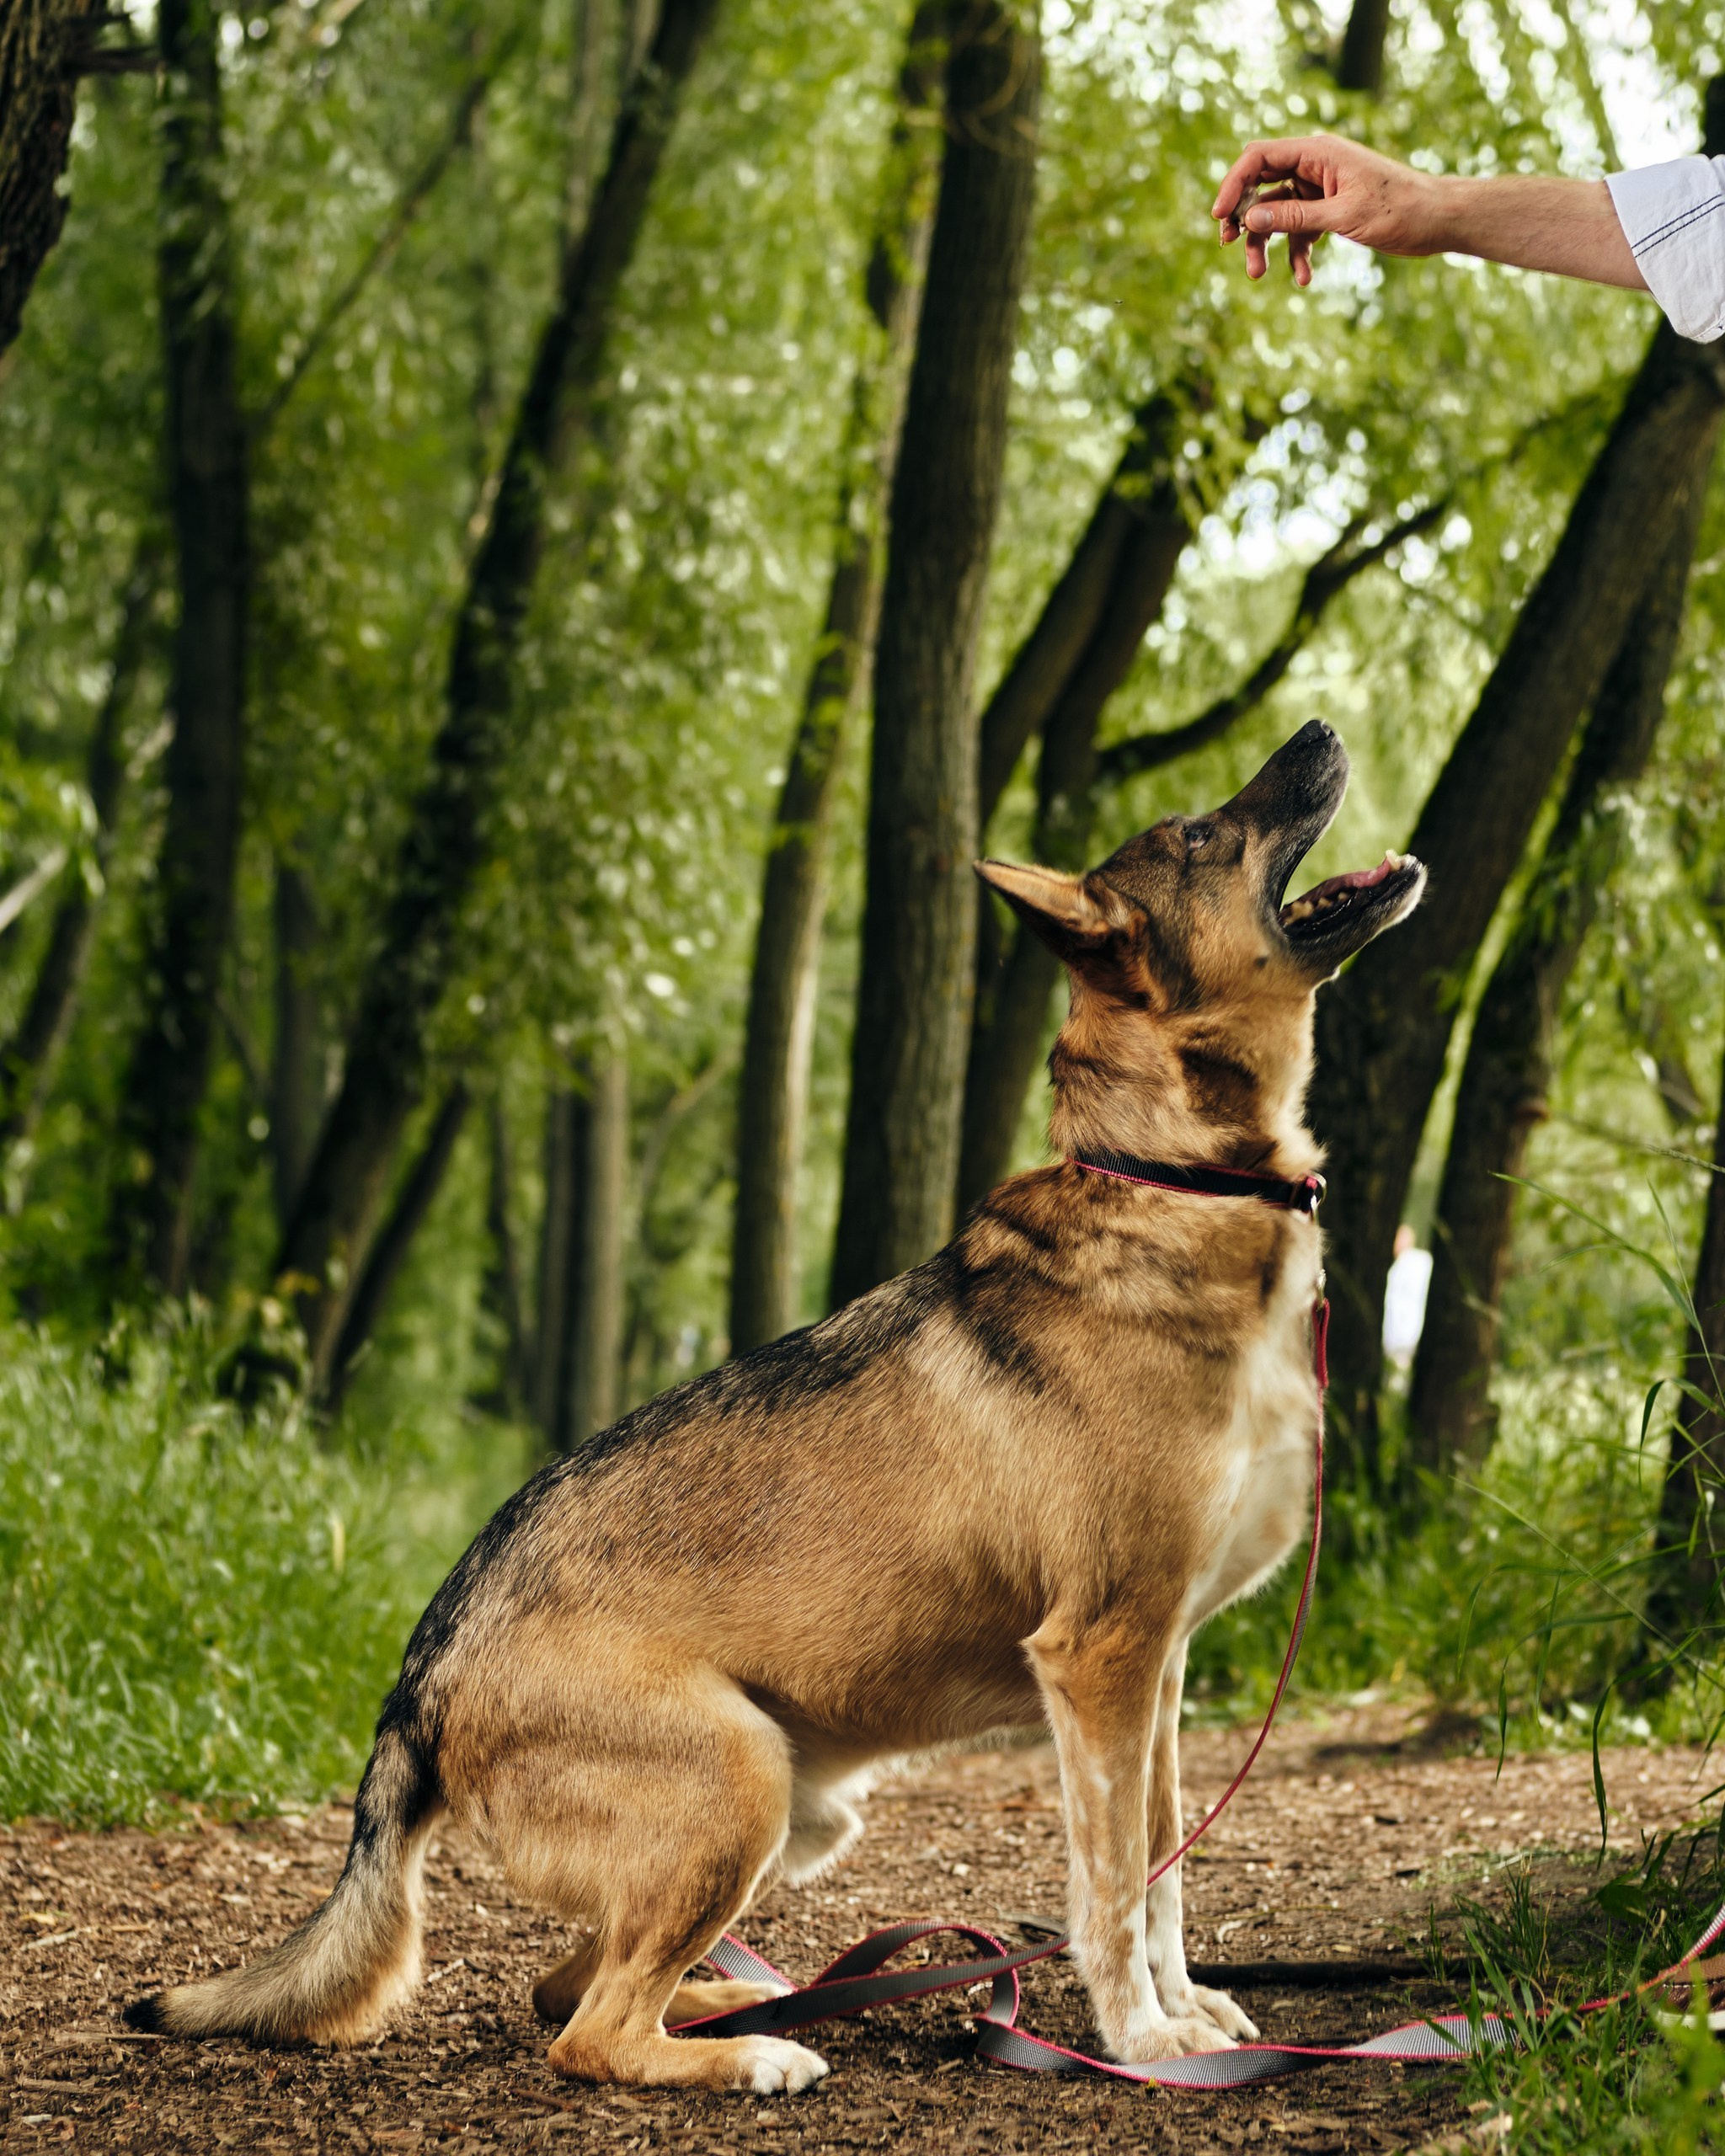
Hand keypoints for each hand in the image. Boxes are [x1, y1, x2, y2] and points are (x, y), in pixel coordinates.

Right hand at [1211, 136, 1442, 285]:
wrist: (1437, 220)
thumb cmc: (1399, 209)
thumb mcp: (1342, 215)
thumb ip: (1294, 216)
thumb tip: (1250, 219)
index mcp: (1319, 152)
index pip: (1260, 157)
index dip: (1233, 184)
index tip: (1219, 217)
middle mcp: (1316, 164)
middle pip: (1261, 185)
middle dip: (1244, 217)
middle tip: (1229, 245)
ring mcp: (1321, 187)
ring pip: (1277, 212)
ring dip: (1265, 243)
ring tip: (1257, 274)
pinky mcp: (1330, 210)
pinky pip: (1300, 230)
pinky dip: (1297, 253)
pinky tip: (1303, 278)